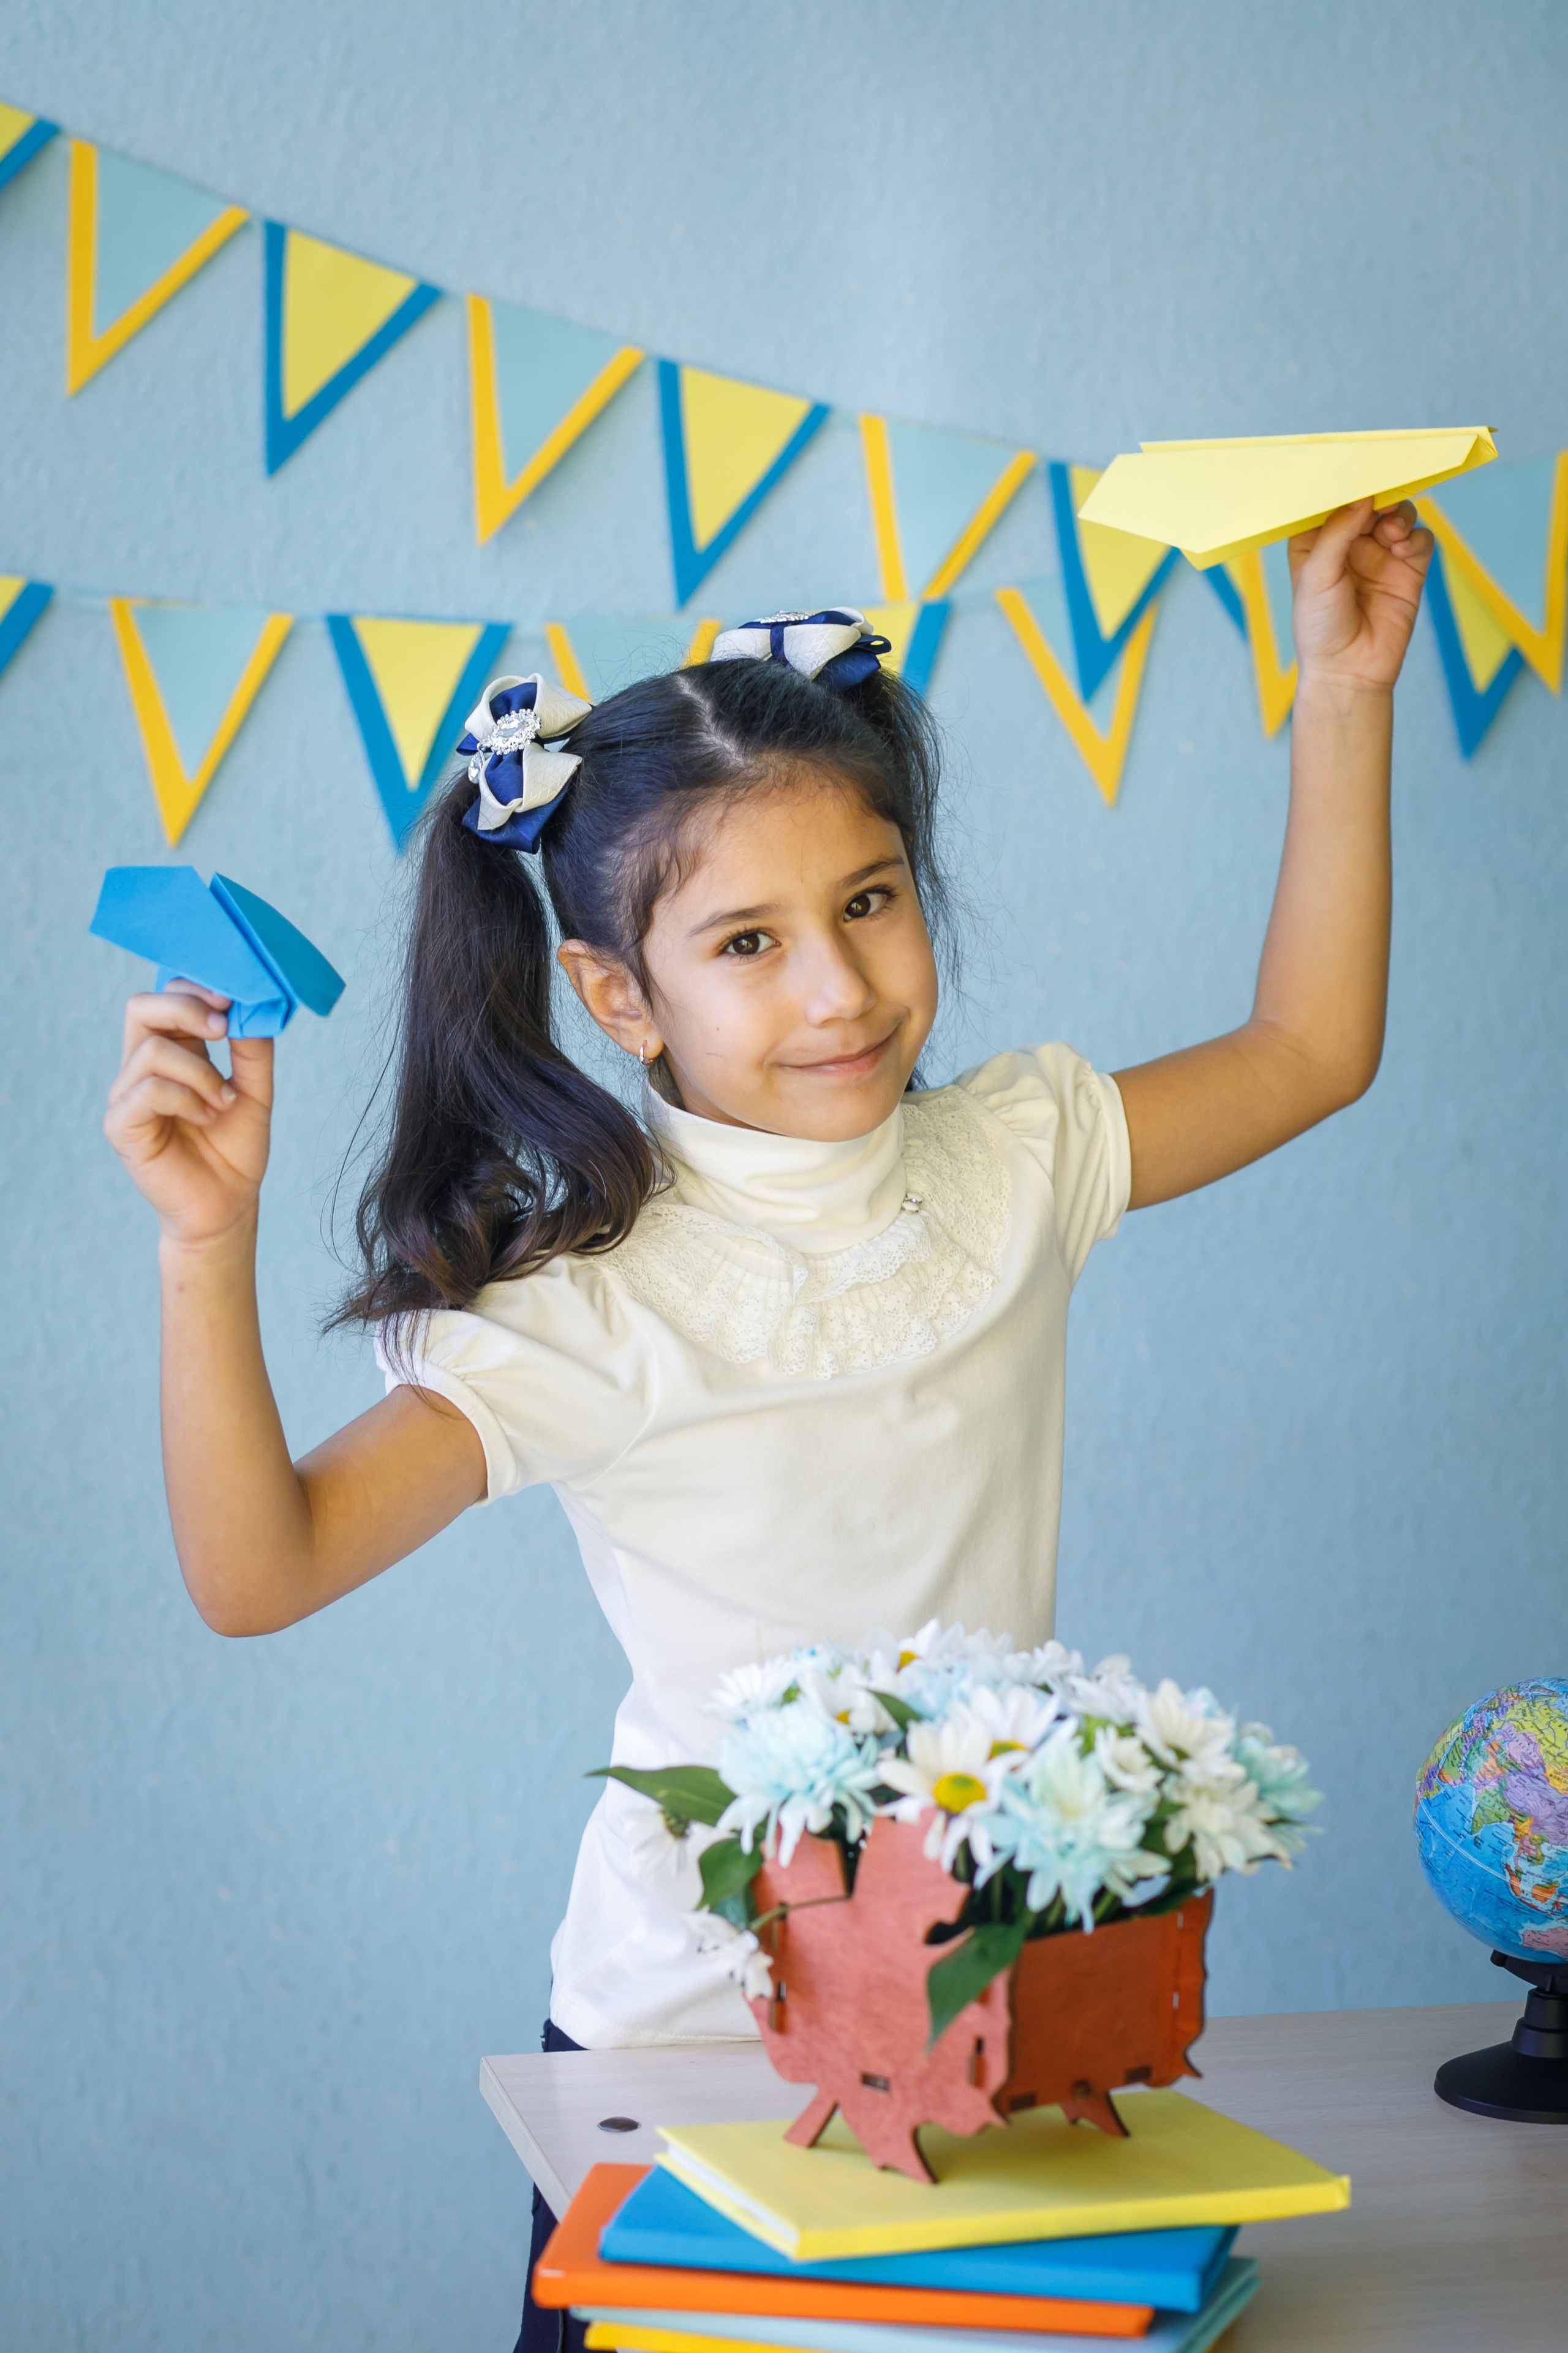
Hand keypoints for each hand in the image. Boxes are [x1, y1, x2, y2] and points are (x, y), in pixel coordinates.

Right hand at [105, 983, 272, 1245]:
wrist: (229, 1204)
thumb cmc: (235, 1148)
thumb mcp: (255, 1091)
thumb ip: (252, 1049)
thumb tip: (251, 1006)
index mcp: (174, 1052)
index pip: (166, 998)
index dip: (195, 989)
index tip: (232, 1000)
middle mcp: (143, 1067)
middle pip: (141, 1007)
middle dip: (186, 1007)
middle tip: (223, 1027)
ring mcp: (127, 1095)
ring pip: (153, 1050)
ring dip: (200, 1072)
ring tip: (223, 1102)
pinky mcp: (121, 1125)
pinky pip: (148, 1090)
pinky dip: (186, 1098)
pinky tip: (205, 1118)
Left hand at [1288, 497, 1433, 694]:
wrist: (1350, 672)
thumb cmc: (1321, 628)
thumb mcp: (1317, 576)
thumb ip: (1337, 532)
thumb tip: (1363, 496)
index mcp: (1317, 541)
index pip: (1331, 500)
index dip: (1343, 484)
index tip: (1353, 474)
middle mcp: (1349, 543)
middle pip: (1370, 500)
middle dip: (1377, 493)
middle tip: (1380, 499)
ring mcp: (1380, 555)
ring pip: (1397, 513)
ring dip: (1398, 514)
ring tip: (1390, 532)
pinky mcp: (1407, 569)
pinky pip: (1420, 538)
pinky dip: (1414, 536)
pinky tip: (1400, 549)